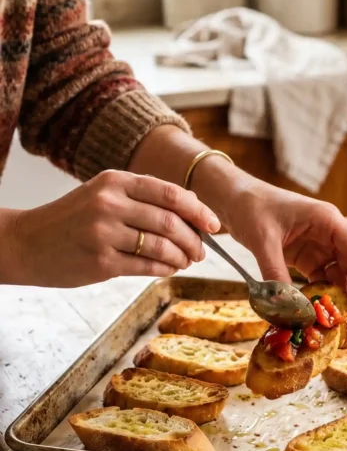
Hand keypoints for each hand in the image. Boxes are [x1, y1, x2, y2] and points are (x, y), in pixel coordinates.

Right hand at [6, 170, 219, 287]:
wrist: (29, 243)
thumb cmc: (72, 219)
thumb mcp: (103, 195)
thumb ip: (142, 199)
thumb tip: (191, 212)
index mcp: (115, 181)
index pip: (169, 193)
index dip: (198, 210)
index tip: (213, 224)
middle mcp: (110, 203)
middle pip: (170, 221)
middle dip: (193, 239)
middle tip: (201, 251)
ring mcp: (104, 233)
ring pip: (161, 246)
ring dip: (182, 256)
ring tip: (187, 261)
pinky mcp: (101, 262)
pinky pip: (146, 267)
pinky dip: (165, 269)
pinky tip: (170, 269)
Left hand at [217, 177, 346, 320]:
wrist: (233, 198)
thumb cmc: (251, 207)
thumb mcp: (262, 240)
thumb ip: (275, 272)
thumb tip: (286, 307)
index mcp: (328, 221)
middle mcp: (329, 234)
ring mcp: (319, 246)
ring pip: (339, 277)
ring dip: (337, 300)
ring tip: (332, 326)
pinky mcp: (306, 257)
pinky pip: (320, 280)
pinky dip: (319, 298)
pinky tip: (314, 315)